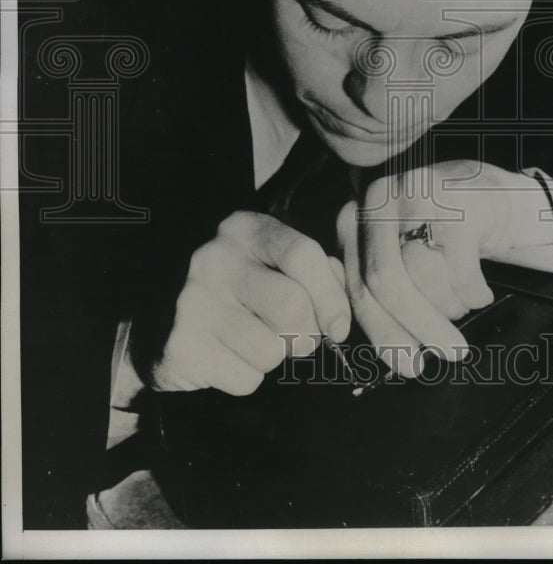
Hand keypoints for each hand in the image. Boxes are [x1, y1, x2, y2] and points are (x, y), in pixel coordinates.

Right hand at [151, 211, 350, 394]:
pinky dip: (247, 377)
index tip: (337, 326)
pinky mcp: (182, 345)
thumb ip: (315, 273)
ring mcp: (194, 301)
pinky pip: (245, 379)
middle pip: (292, 306)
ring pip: (271, 350)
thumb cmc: (236, 291)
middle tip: (297, 338)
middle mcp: (216, 258)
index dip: (332, 297)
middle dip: (307, 334)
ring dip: (274, 358)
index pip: (303, 255)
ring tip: (254, 342)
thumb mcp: (272, 263)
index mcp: (245, 229)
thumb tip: (338, 313)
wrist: (159, 320)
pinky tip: (228, 357)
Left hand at [337, 160, 552, 376]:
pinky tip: (480, 291)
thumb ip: (381, 290)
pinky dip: (474, 293)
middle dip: (417, 326)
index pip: (356, 284)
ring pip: (425, 278)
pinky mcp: (457, 203)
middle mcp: (379, 200)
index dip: (379, 330)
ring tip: (462, 305)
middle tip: (447, 354)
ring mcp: (417, 196)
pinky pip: (462, 271)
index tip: (405, 364)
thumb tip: (391, 352)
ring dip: (451, 308)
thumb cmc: (442, 234)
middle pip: (385, 281)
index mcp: (355, 219)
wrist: (494, 194)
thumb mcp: (400, 252)